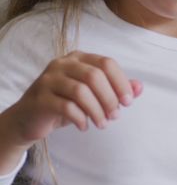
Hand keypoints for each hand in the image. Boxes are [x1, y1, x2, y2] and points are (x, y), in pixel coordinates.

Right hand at [4, 51, 141, 144]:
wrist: (29, 118)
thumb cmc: (66, 103)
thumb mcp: (93, 95)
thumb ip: (116, 89)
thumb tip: (139, 88)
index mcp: (78, 58)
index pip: (107, 63)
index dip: (121, 83)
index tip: (128, 102)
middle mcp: (62, 64)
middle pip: (94, 76)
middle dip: (110, 98)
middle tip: (115, 116)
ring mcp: (48, 80)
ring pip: (80, 92)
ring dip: (97, 111)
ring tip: (102, 124)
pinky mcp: (39, 98)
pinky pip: (65, 107)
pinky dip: (80, 118)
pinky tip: (85, 127)